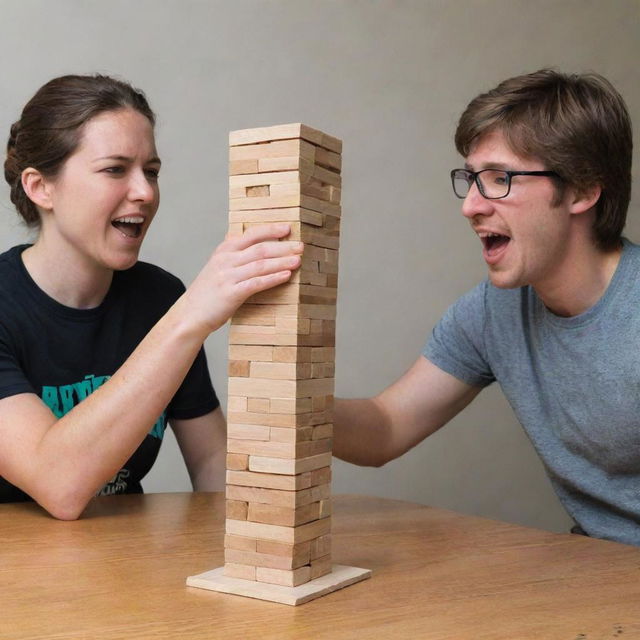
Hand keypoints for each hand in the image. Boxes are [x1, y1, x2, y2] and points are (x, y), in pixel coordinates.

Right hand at [182, 223, 302, 335]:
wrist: (189, 314)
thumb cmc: (207, 292)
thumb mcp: (216, 266)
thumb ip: (230, 253)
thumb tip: (240, 236)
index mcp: (224, 250)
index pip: (251, 234)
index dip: (271, 230)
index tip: (288, 228)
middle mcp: (226, 260)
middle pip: (260, 248)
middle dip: (283, 246)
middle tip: (301, 246)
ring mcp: (228, 276)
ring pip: (261, 265)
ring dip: (282, 261)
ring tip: (298, 260)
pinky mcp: (231, 294)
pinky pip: (256, 283)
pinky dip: (273, 278)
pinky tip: (286, 276)